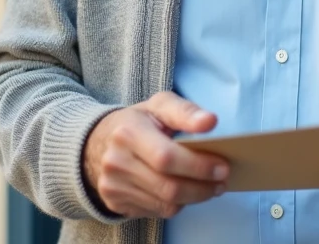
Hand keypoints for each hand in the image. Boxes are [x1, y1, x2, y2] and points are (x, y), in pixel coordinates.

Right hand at [83, 92, 228, 218]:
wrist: (96, 142)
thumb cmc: (137, 122)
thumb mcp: (158, 106)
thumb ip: (185, 111)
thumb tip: (210, 121)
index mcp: (128, 132)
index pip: (167, 158)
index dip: (198, 166)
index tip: (222, 166)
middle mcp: (116, 162)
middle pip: (168, 187)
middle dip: (202, 187)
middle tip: (222, 181)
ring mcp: (113, 186)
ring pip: (165, 204)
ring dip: (194, 198)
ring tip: (211, 187)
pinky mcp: (116, 202)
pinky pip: (156, 211)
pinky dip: (177, 204)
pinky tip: (186, 192)